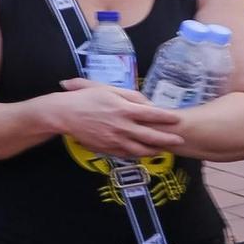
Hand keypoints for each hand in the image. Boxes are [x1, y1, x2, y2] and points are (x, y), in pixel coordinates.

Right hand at [55, 79, 184, 156]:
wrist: (64, 114)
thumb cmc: (85, 98)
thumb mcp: (108, 89)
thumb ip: (130, 95)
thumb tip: (147, 103)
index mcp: (124, 109)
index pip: (152, 114)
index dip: (167, 117)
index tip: (177, 119)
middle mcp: (123, 127)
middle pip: (151, 136)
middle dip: (168, 139)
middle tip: (180, 141)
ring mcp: (115, 140)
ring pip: (141, 149)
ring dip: (155, 150)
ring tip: (163, 149)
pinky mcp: (107, 149)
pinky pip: (127, 154)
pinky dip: (138, 155)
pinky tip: (143, 153)